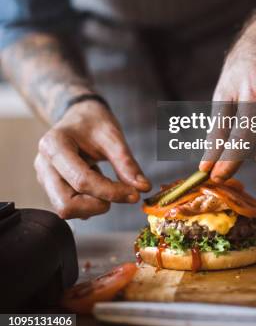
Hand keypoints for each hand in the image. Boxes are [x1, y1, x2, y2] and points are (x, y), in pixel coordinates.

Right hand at [35, 100, 150, 219]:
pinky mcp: (51, 187)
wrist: (79, 115)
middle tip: (120, 194)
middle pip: (66, 204)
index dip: (110, 191)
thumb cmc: (93, 121)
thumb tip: (143, 187)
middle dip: (97, 205)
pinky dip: (88, 203)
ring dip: (93, 205)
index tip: (134, 194)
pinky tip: (97, 182)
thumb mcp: (112, 135)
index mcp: (54, 145)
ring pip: (66, 210)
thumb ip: (126, 162)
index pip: (81, 180)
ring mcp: (44, 177)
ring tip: (106, 181)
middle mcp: (43, 164)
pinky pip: (68, 206)